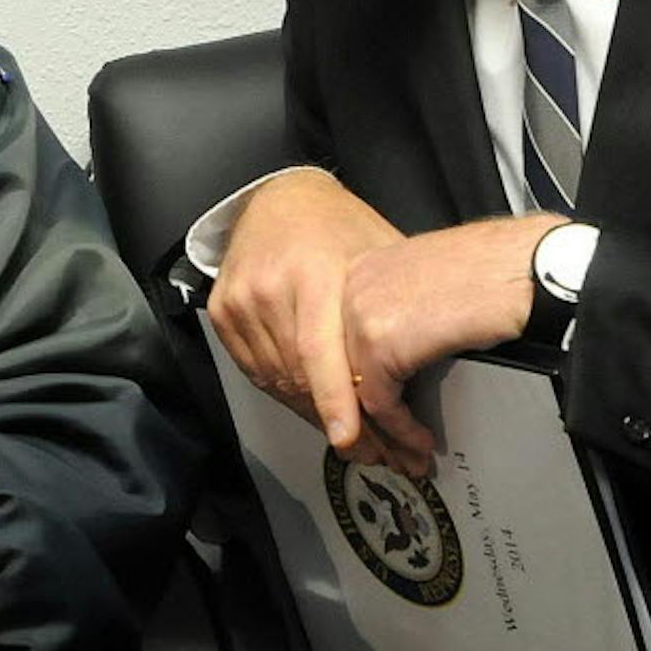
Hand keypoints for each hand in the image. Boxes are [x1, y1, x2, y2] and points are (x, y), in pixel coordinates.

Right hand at [208, 170, 402, 451]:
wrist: (279, 197)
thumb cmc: (338, 226)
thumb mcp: (378, 253)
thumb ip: (393, 306)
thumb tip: (428, 366)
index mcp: (312, 273)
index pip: (319, 351)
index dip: (335, 401)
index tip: (349, 439)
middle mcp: (268, 288)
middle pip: (299, 376)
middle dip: (339, 422)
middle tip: (378, 452)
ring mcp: (239, 302)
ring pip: (278, 381)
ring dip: (314, 414)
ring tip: (354, 439)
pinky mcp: (222, 313)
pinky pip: (256, 371)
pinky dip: (286, 392)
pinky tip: (314, 403)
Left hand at [340, 214, 564, 475]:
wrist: (527, 268)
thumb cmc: (499, 270)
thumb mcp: (433, 286)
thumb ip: (405, 313)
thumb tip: (402, 356)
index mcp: (365, 268)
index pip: (345, 340)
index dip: (361, 383)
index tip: (379, 414)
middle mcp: (353, 286)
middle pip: (345, 365)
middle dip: (370, 414)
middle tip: (393, 447)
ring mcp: (360, 312)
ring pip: (356, 389)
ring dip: (386, 431)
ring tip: (411, 454)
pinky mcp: (379, 343)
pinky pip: (380, 402)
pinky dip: (402, 428)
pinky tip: (423, 440)